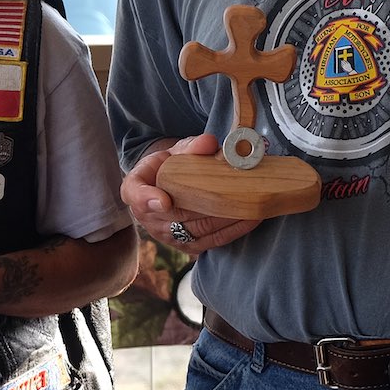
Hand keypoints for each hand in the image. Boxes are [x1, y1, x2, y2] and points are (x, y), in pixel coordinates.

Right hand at [120, 133, 259, 250]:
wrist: (169, 184)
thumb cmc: (170, 165)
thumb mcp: (176, 150)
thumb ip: (191, 147)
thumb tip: (210, 143)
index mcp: (136, 188)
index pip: (137, 195)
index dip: (149, 200)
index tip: (164, 201)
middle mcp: (148, 218)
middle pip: (178, 216)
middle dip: (210, 206)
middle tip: (236, 195)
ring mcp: (167, 235)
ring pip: (198, 230)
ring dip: (227, 219)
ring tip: (253, 205)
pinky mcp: (187, 246)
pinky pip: (211, 241)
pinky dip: (233, 231)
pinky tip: (251, 219)